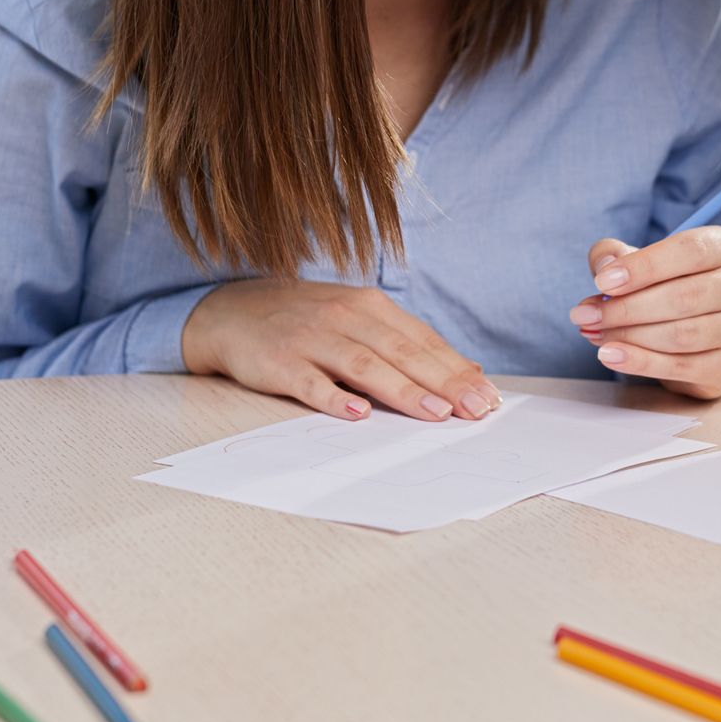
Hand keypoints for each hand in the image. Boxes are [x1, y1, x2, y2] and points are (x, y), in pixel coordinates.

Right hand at [182, 278, 500, 422]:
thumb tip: (464, 371)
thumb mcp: (358, 320)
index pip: (422, 340)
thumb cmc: (308, 320)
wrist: (233, 311)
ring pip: (365, 365)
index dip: (456, 369)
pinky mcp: (281, 363)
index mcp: (370, 306)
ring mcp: (313, 339)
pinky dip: (334, 398)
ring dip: (402, 390)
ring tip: (434, 413)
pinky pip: (311, 382)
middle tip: (475, 410)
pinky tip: (357, 414)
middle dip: (443, 382)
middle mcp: (346, 317)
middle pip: (402, 352)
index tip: (487, 396)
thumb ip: (406, 343)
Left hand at [571, 228, 720, 398]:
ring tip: (594, 334)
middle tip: (586, 315)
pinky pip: (682, 366)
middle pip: (684, 298)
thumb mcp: (641, 260)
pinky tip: (612, 355)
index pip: (688, 251)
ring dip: (630, 337)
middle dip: (627, 308)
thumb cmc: (667, 283)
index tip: (602, 282)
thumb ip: (616, 255)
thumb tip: (604, 267)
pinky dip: (642, 363)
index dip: (643, 267)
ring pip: (683, 335)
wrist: (700, 327)